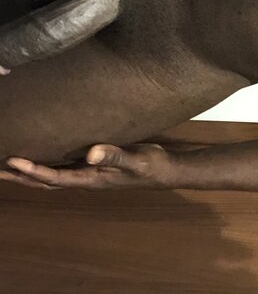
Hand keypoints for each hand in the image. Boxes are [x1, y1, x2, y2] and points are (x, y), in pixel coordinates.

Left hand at [0, 144, 178, 189]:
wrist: (165, 170)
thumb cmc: (151, 166)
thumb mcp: (136, 160)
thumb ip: (114, 155)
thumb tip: (90, 153)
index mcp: (91, 179)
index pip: (55, 177)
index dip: (33, 170)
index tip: (12, 160)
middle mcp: (85, 178)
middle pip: (45, 181)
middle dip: (21, 176)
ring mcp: (89, 172)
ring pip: (52, 175)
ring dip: (30, 172)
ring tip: (9, 163)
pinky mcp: (95, 164)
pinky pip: (64, 166)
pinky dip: (47, 164)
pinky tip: (41, 154)